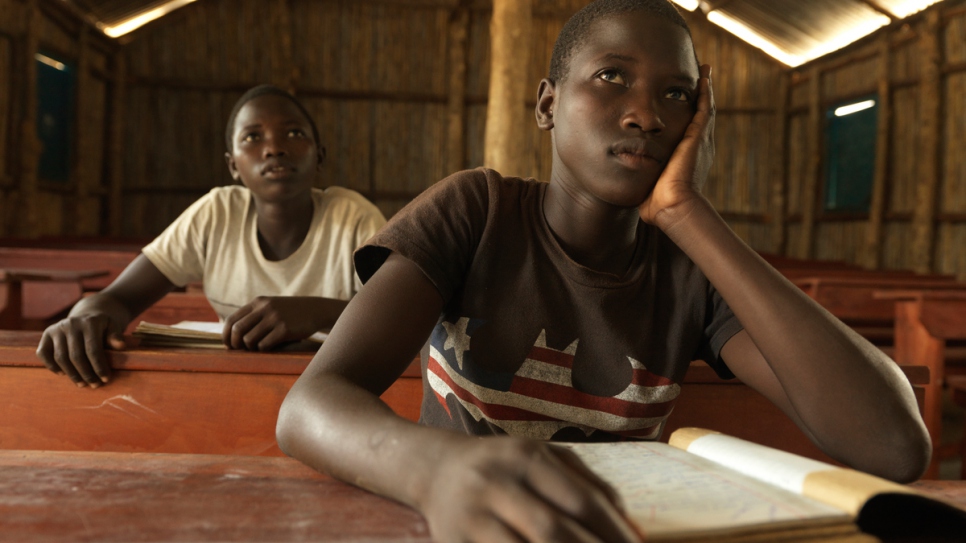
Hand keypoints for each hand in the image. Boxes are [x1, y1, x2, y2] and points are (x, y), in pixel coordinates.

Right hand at [36, 314, 126, 387]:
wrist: (87, 315)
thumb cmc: (102, 327)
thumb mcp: (113, 327)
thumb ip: (116, 336)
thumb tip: (120, 346)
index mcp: (89, 322)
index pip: (93, 350)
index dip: (99, 367)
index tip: (105, 379)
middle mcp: (71, 324)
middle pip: (76, 356)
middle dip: (86, 374)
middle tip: (94, 385)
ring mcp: (57, 329)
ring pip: (61, 357)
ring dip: (71, 374)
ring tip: (82, 384)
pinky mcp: (46, 334)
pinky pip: (43, 353)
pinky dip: (51, 366)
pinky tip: (62, 374)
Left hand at [223, 296, 322, 350]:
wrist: (316, 310)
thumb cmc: (290, 313)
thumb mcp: (271, 307)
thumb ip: (254, 315)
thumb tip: (232, 335)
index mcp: (258, 302)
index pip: (232, 319)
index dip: (226, 335)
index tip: (228, 345)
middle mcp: (264, 308)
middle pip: (237, 330)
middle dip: (235, 344)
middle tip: (240, 351)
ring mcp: (275, 318)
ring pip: (249, 340)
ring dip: (250, 348)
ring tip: (258, 348)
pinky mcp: (285, 330)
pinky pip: (264, 345)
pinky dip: (263, 350)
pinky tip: (270, 347)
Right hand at [421, 437, 639, 542]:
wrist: (434, 468)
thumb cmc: (502, 466)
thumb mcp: (542, 456)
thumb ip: (586, 482)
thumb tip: (626, 524)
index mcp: (525, 456)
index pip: (581, 501)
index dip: (615, 533)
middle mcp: (496, 482)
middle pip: (553, 532)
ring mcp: (471, 515)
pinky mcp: (453, 540)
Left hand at [639, 64, 714, 228]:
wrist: (672, 207)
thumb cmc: (658, 203)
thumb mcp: (651, 185)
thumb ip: (644, 177)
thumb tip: (630, 180)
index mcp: (688, 157)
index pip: (690, 131)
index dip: (688, 116)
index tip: (684, 103)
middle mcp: (699, 147)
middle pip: (702, 116)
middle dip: (700, 97)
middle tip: (700, 78)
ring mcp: (701, 140)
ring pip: (705, 108)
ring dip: (704, 89)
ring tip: (704, 71)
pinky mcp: (698, 136)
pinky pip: (704, 108)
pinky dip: (704, 91)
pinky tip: (703, 76)